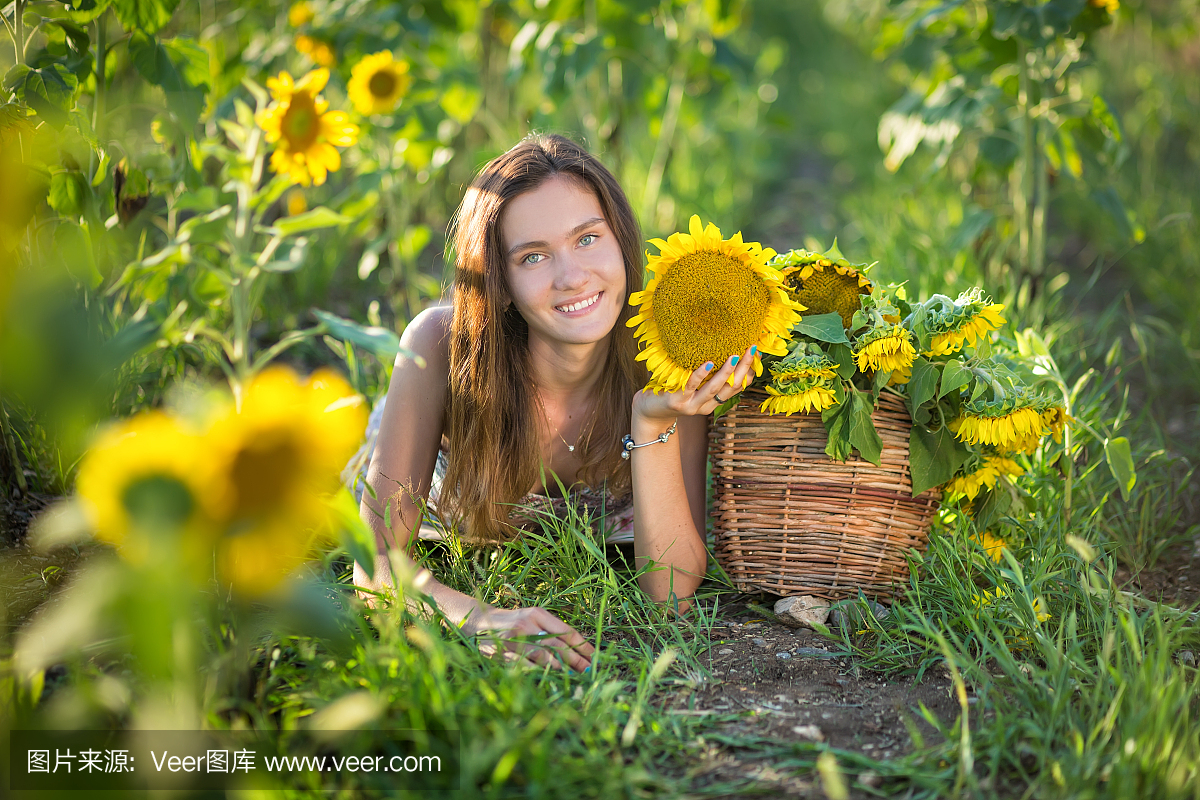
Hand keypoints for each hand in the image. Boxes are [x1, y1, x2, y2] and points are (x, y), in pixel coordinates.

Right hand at [464, 606, 594, 671]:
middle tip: (588, 672)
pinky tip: (548, 679)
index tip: (595, 658)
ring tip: (573, 677)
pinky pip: (524, 666)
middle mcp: (526, 624)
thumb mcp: (533, 618)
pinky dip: (538, 673)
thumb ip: (552, 630)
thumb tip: (580, 651)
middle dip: (575, 660)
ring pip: (542, 656)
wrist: (479, 622)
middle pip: (557, 645)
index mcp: (537, 614)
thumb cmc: (513, 622)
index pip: (566, 631)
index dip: (582, 646)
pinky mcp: (502, 653)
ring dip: (559, 668)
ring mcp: (513, 639)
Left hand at [632, 344, 756, 430]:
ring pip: (715, 389)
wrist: (649, 411)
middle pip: (731, 387)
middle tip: (752, 349)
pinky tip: (708, 363)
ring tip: (735, 356)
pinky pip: (691, 386)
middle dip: (744, 368)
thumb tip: (718, 345)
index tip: (757, 353)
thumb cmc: (671, 390)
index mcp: (713, 401)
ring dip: (727, 372)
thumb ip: (706, 374)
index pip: (737, 387)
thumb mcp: (693, 384)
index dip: (749, 371)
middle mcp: (706, 406)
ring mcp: (692, 405)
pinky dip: (700, 375)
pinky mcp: (677, 402)